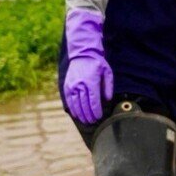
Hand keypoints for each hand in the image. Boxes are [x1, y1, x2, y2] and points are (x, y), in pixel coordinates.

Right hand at [63, 9, 113, 124]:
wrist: (83, 53)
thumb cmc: (98, 64)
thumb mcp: (107, 73)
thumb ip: (107, 87)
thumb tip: (106, 100)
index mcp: (91, 82)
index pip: (93, 101)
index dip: (96, 111)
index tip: (99, 117)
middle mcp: (80, 85)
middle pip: (84, 104)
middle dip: (89, 115)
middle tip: (93, 122)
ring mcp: (72, 85)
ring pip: (76, 104)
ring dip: (80, 114)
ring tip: (85, 120)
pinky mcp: (67, 85)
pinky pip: (69, 99)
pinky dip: (72, 108)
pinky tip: (76, 114)